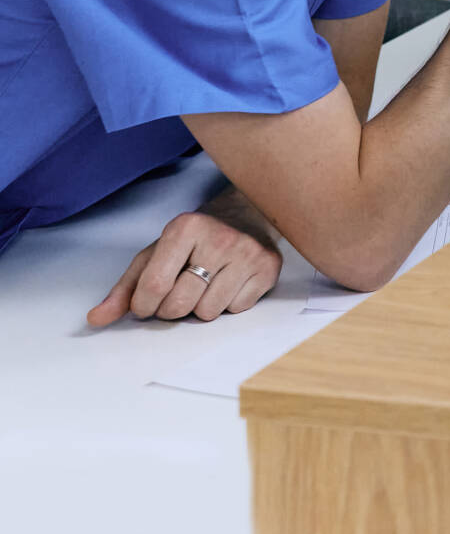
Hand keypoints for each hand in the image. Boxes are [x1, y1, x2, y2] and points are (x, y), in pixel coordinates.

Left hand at [88, 206, 281, 324]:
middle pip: (180, 304)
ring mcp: (247, 253)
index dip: (144, 305)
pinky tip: (228, 285)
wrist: (247, 215)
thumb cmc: (194, 239)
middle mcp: (219, 238)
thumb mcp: (155, 254)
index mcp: (184, 228)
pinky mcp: (269, 268)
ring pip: (208, 312)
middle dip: (171, 310)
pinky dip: (227, 305)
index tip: (146, 304)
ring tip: (205, 287)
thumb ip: (125, 288)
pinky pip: (236, 310)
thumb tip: (96, 319)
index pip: (154, 286)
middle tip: (177, 294)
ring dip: (200, 308)